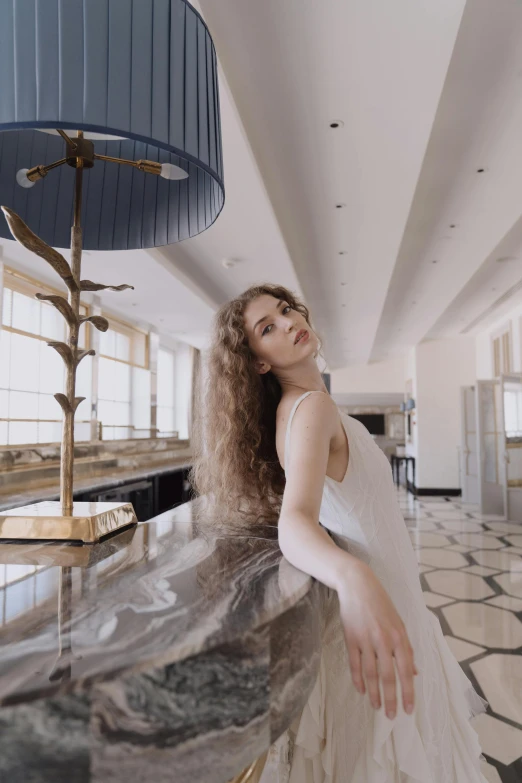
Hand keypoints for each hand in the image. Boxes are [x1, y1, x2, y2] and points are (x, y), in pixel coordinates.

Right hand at [336, 561, 417, 718]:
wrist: (358, 584)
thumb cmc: (381, 604)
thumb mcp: (399, 624)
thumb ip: (406, 649)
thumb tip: (415, 672)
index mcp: (399, 637)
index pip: (406, 670)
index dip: (408, 692)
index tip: (408, 709)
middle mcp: (384, 640)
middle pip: (388, 676)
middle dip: (391, 699)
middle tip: (391, 715)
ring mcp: (366, 639)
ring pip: (371, 673)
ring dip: (374, 693)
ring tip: (376, 707)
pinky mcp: (351, 638)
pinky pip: (354, 664)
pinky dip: (358, 680)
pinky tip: (361, 691)